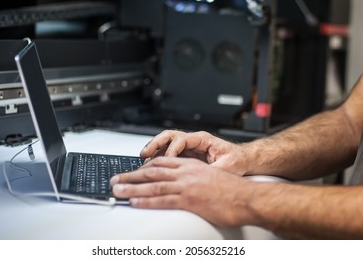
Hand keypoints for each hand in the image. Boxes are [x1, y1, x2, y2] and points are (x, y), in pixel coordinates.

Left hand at [110, 156, 256, 226]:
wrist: (248, 197)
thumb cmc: (232, 189)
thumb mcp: (210, 175)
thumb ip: (193, 176)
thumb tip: (181, 183)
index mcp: (190, 165)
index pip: (161, 162)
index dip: (144, 166)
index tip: (132, 171)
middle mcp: (186, 173)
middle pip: (152, 171)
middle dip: (131, 175)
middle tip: (116, 179)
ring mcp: (186, 186)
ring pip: (153, 185)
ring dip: (132, 187)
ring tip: (118, 190)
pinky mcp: (189, 200)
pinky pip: (163, 200)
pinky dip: (146, 201)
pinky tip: (135, 202)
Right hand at [140, 130, 247, 174]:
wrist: (242, 160)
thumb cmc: (237, 160)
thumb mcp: (228, 166)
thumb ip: (214, 171)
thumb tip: (203, 178)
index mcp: (203, 139)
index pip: (181, 140)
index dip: (172, 150)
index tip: (167, 161)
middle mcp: (194, 141)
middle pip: (169, 136)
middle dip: (155, 143)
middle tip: (145, 153)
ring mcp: (189, 147)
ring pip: (166, 143)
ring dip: (154, 150)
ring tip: (143, 159)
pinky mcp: (187, 155)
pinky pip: (169, 153)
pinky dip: (159, 158)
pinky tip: (152, 166)